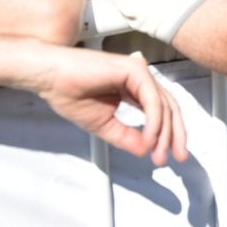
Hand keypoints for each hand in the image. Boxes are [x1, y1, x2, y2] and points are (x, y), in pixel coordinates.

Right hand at [33, 51, 188, 166]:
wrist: (51, 79)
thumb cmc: (69, 93)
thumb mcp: (104, 125)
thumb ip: (126, 137)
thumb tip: (146, 150)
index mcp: (134, 88)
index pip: (161, 111)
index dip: (167, 134)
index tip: (166, 156)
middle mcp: (139, 78)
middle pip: (169, 107)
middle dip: (174, 135)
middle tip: (175, 157)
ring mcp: (138, 72)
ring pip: (163, 104)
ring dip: (164, 133)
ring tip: (158, 152)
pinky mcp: (134, 69)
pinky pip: (152, 99)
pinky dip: (153, 121)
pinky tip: (149, 137)